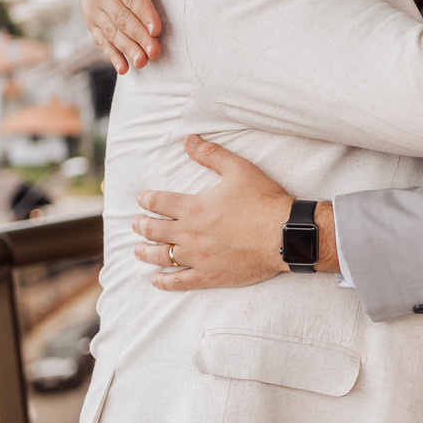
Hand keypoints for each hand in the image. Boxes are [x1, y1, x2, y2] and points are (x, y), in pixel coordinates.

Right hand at [81, 0, 176, 73]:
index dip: (144, 12)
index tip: (158, 28)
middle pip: (122, 17)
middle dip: (138, 36)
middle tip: (156, 52)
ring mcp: (93, 8)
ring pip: (112, 31)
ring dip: (127, 48)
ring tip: (143, 63)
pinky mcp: (92, 21)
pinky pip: (101, 39)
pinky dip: (111, 54)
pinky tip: (124, 68)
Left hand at [133, 134, 293, 289]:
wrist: (286, 235)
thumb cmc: (265, 201)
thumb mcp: (240, 169)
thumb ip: (211, 155)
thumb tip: (189, 140)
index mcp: (193, 208)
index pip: (158, 203)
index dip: (147, 200)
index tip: (142, 199)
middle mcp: (189, 234)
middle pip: (154, 230)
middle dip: (141, 225)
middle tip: (136, 224)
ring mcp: (198, 257)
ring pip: (161, 256)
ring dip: (145, 252)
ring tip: (138, 250)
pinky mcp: (210, 276)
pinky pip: (179, 282)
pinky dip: (164, 282)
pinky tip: (156, 280)